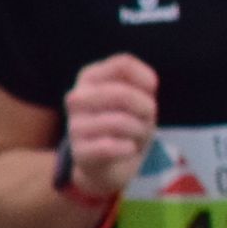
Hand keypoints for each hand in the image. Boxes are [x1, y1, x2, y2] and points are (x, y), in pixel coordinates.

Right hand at [62, 55, 158, 196]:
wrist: (113, 163)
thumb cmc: (128, 122)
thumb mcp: (139, 98)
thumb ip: (143, 83)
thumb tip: (149, 83)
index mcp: (90, 77)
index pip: (123, 64)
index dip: (147, 79)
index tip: (151, 92)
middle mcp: (77, 97)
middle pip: (122, 93)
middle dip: (146, 108)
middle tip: (147, 119)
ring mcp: (74, 125)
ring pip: (120, 122)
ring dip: (139, 131)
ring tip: (137, 136)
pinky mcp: (79, 152)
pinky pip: (109, 147)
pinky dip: (128, 149)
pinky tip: (127, 149)